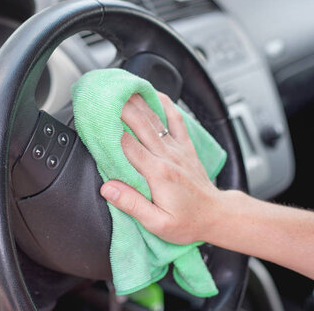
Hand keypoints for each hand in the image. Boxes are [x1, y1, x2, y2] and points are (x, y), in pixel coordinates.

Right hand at [99, 92, 222, 244]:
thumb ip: (131, 204)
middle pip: (140, 125)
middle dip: (121, 108)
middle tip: (105, 96)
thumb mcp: (157, 224)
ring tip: (123, 89)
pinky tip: (155, 93)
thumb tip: (107, 188)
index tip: (97, 119)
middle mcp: (167, 156)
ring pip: (155, 119)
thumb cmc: (187, 223)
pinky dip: (166, 104)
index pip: (128, 146)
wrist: (216, 217)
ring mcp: (177, 149)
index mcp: (157, 174)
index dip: (111, 131)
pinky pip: (176, 120)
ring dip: (138, 102)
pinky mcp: (185, 147)